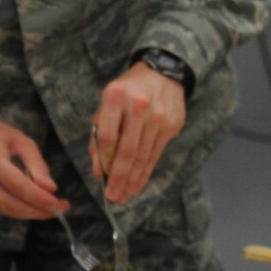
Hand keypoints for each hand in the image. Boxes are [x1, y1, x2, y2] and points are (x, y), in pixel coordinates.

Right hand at [0, 119, 68, 218]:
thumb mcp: (22, 141)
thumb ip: (37, 165)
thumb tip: (50, 189)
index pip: (17, 185)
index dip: (40, 198)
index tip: (59, 204)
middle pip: (11, 203)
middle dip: (38, 210)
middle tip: (60, 209)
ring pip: (7, 210)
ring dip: (31, 213)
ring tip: (51, 208)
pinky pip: (1, 209)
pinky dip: (20, 210)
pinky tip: (33, 205)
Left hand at [90, 62, 186, 204]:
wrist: (162, 73)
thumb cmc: (127, 91)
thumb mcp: (106, 104)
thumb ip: (98, 134)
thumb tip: (98, 169)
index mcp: (116, 96)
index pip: (107, 136)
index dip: (103, 160)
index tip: (101, 178)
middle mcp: (139, 105)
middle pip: (127, 150)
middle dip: (119, 178)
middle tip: (113, 197)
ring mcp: (158, 116)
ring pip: (143, 156)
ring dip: (132, 180)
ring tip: (124, 196)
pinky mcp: (172, 125)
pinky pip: (155, 154)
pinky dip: (146, 172)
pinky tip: (138, 184)